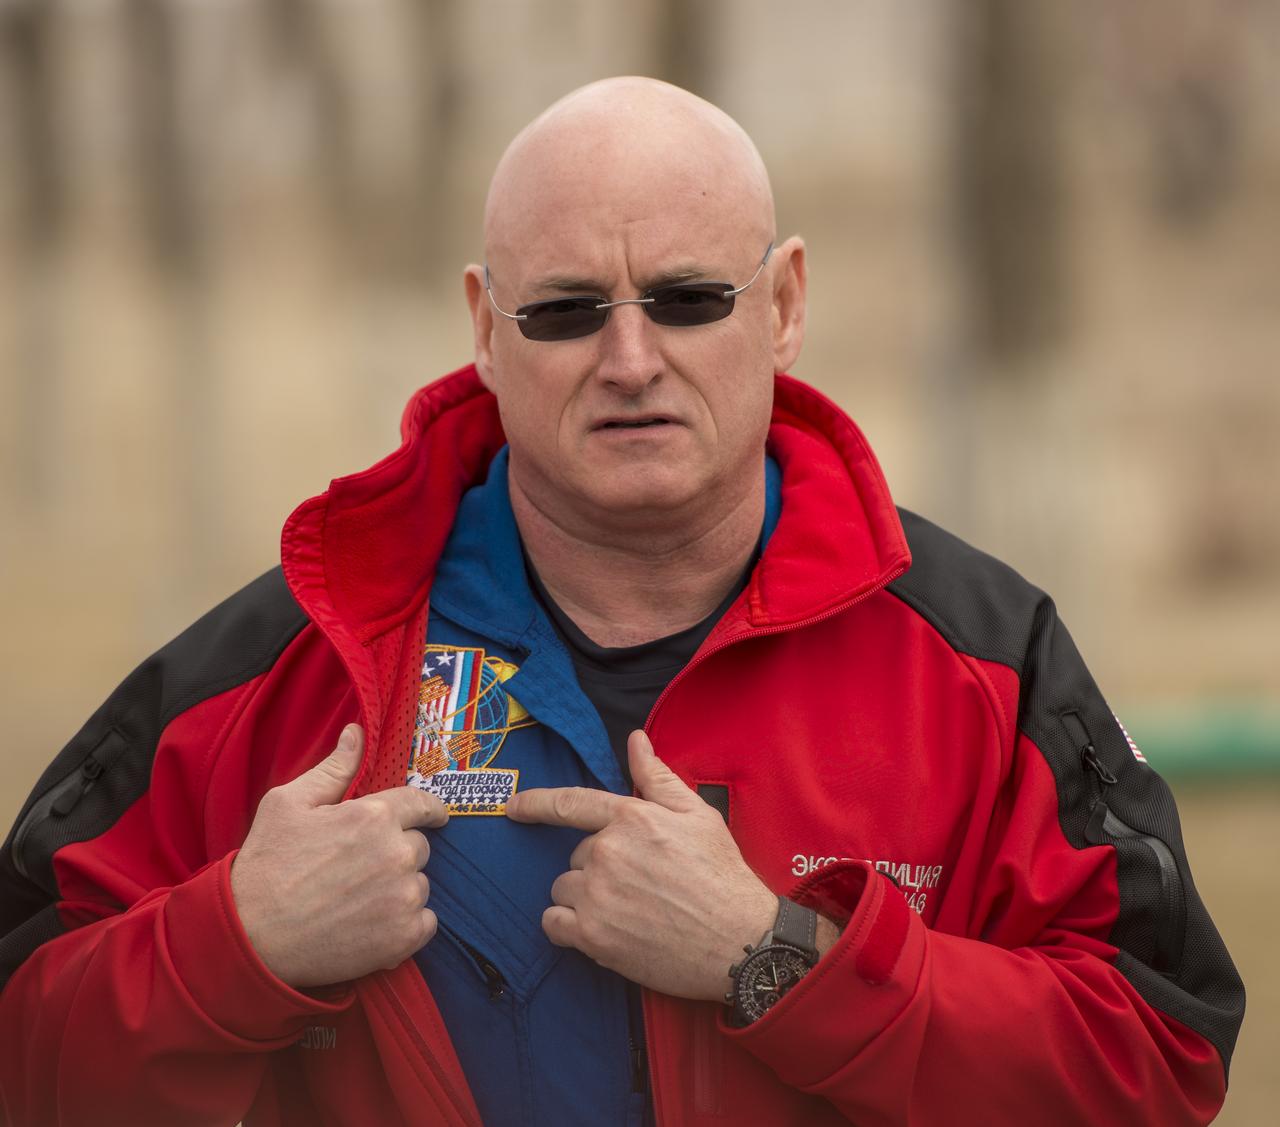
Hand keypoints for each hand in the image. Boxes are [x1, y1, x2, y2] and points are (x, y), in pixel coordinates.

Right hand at [230, 724, 448, 987]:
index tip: (434, 817)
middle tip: (362, 868)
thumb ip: (333, 768)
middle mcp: (397, 854)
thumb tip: (356, 733)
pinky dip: (407, 924)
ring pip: (421, 884)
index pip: (422, 804)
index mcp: (374, 816)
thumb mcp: (288, 804)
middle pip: (419, 847)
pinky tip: (375, 925)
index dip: (429, 810)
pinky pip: (426, 922)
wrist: (250, 936)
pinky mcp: (404, 937)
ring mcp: (403, 897)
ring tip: (360, 899)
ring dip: (401, 889)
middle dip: (398, 852)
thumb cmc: (266, 865)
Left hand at [505, 730, 777, 1001]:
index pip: (569, 803)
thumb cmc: (721, 874)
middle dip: (598, 866)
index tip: (513, 806)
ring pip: (564, 888)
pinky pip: (554, 924)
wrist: (739, 941)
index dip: (535, 803)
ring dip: (584, 897)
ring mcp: (597, 896)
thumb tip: (635, 740)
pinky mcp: (593, 937)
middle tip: (640, 884)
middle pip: (576, 855)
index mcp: (630, 818)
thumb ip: (657, 777)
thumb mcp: (696, 814)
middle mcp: (606, 853)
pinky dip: (568, 927)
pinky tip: (601, 930)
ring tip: (627, 909)